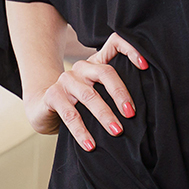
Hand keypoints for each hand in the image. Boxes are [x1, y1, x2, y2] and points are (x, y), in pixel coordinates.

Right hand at [25, 32, 147, 150]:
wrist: (43, 110)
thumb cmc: (79, 105)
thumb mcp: (98, 95)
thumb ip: (115, 94)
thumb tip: (144, 111)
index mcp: (96, 64)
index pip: (114, 43)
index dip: (130, 49)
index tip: (145, 66)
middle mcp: (82, 68)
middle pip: (105, 72)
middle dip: (120, 93)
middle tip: (131, 114)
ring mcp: (66, 80)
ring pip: (89, 95)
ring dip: (105, 115)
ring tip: (117, 132)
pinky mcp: (53, 96)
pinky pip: (70, 114)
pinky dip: (82, 131)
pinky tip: (90, 145)